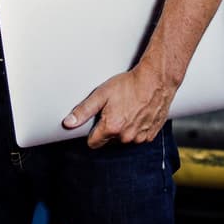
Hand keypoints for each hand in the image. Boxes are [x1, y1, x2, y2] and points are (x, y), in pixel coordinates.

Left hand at [62, 60, 177, 148]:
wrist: (155, 80)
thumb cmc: (130, 84)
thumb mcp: (102, 94)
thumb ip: (83, 111)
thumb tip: (68, 123)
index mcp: (112, 128)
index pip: (93, 143)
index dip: (93, 132)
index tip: (97, 121)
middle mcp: (126, 136)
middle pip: (109, 140)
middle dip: (109, 128)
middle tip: (114, 110)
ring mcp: (140, 137)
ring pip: (124, 139)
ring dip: (124, 129)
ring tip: (127, 110)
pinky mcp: (150, 135)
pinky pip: (138, 137)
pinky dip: (137, 128)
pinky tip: (137, 114)